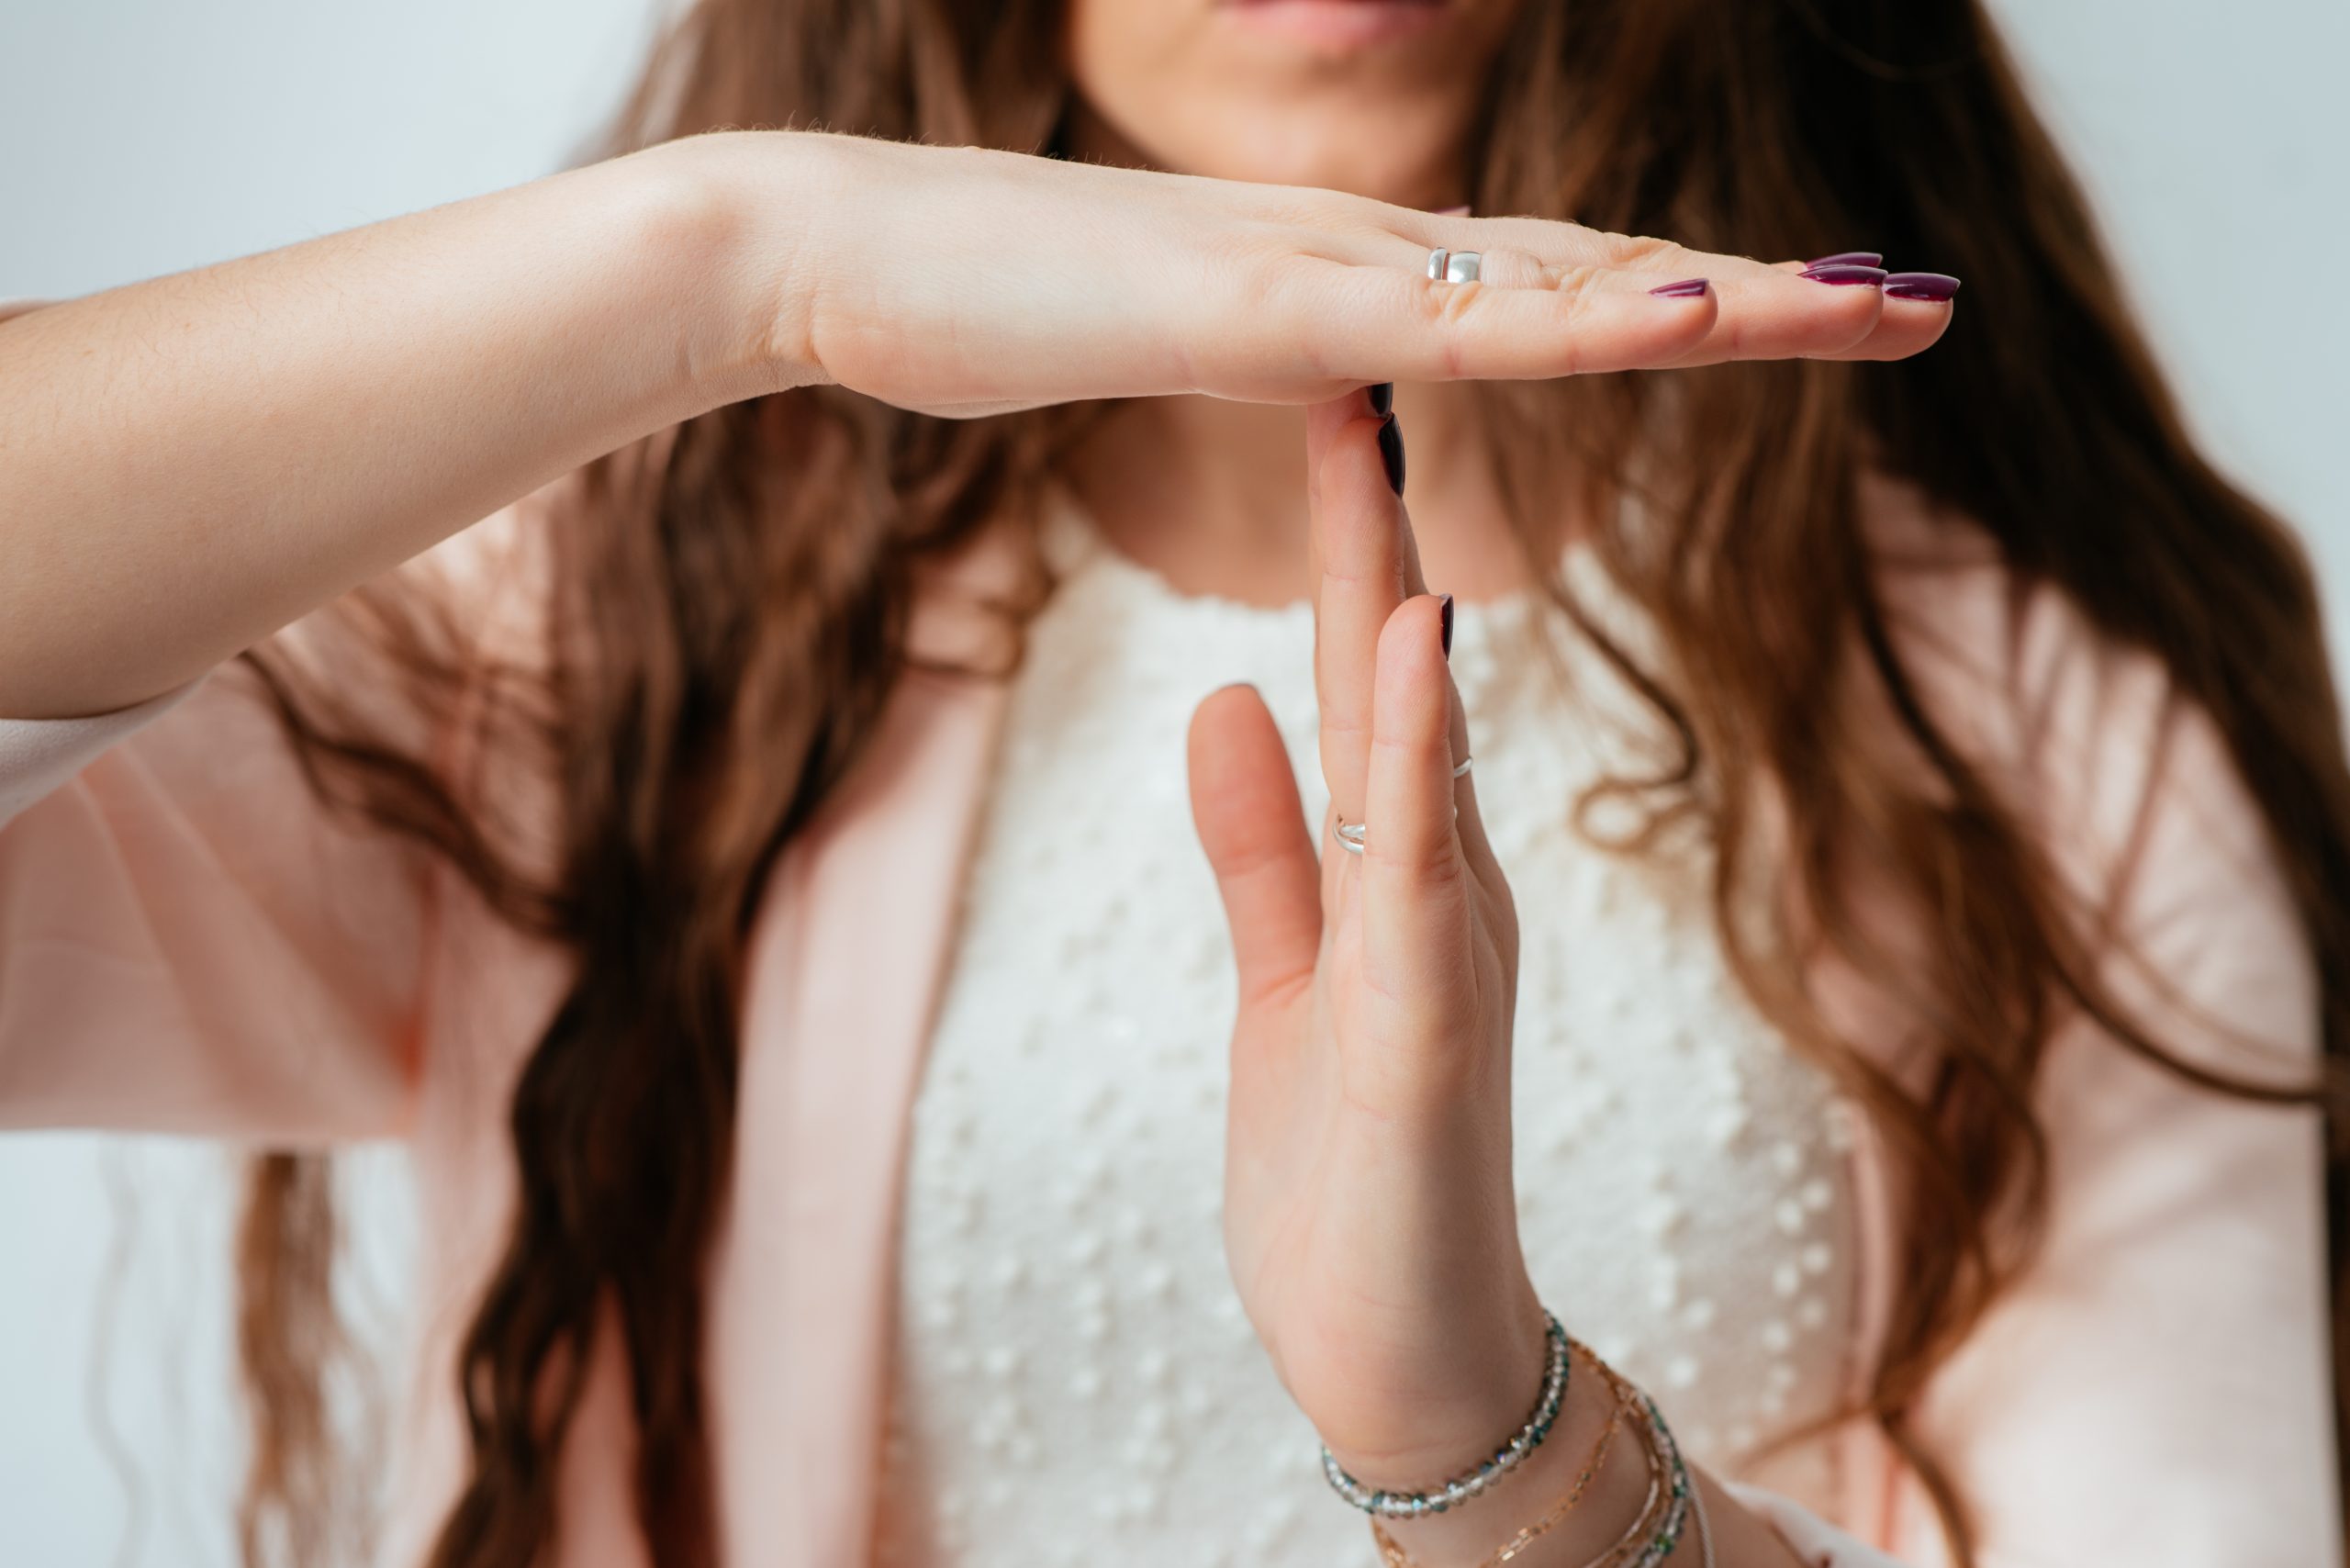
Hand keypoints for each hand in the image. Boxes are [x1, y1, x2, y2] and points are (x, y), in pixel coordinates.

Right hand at [730, 130, 1952, 416]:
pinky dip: (1577, 321)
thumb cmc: (968, 306)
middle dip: (1761, 297)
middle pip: (1594, 272)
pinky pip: (1444, 323)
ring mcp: (1312, 271)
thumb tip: (1328, 363)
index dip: (1678, 302)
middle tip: (1917, 305)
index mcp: (1336, 279)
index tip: (1800, 320)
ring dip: (1723, 298)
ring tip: (1871, 309)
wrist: (834, 254)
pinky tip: (1685, 320)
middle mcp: (1353, 254)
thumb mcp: (1153, 338)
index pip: (1545, 287)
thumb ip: (1257, 346)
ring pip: (1557, 284)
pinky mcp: (1257, 309)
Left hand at [1188, 386, 1539, 1487]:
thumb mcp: (1288, 978)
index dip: (1338, 549)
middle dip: (1372, 529)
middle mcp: (1439, 889)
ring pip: (1422, 752)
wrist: (1402, 1359)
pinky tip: (1410, 648)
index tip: (1321, 419)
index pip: (1358, 681)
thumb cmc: (1349, 1177)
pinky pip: (1423, 872)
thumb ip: (1263, 845)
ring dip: (1398, 608)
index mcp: (1398, 872)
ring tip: (1383, 464)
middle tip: (1361, 371)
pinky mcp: (1430, 1032)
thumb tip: (1223, 697)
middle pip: (1398, 683)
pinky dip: (1416, 757)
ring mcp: (1445, 956)